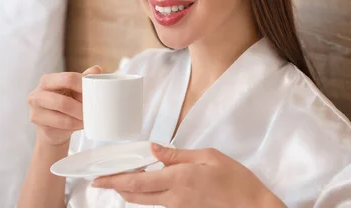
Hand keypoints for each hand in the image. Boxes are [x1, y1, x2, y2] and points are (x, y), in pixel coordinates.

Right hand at [28, 65, 101, 145]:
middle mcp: (37, 93)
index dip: (83, 86)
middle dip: (81, 108)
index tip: (95, 93)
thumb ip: (84, 79)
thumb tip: (97, 69)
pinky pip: (60, 124)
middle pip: (63, 101)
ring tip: (88, 118)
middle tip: (93, 111)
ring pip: (62, 114)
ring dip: (79, 117)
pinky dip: (74, 124)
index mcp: (48, 80)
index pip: (68, 79)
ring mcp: (35, 109)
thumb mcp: (75, 90)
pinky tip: (80, 124)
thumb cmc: (65, 103)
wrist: (54, 127)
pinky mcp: (37, 121)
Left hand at [92, 144, 285, 206]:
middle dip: (115, 188)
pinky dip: (146, 193)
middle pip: (135, 196)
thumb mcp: (208, 157)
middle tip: (101, 180)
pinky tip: (147, 183)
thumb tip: (153, 149)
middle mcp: (173, 197)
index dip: (114, 182)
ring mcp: (178, 207)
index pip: (137, 183)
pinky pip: (159, 202)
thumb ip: (177, 155)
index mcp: (178, 180)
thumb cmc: (236, 180)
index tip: (97, 179)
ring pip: (145, 201)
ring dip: (130, 191)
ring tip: (120, 179)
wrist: (253, 207)